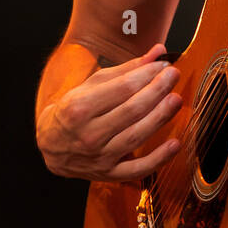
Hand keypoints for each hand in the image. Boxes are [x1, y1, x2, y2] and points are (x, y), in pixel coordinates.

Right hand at [36, 43, 182, 182]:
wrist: (51, 145)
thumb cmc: (74, 110)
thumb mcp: (92, 86)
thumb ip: (126, 70)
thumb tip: (158, 52)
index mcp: (79, 107)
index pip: (122, 88)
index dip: (147, 74)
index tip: (163, 65)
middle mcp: (88, 134)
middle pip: (132, 110)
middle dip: (157, 90)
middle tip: (173, 76)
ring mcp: (99, 157)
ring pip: (136, 136)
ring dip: (160, 117)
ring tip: (176, 100)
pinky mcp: (108, 174)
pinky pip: (137, 170)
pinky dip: (158, 159)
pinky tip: (175, 144)